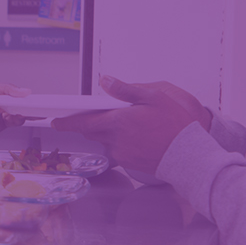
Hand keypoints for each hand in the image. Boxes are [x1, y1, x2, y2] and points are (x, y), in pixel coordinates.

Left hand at [0, 81, 33, 137]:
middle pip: (23, 110)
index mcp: (5, 97)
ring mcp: (1, 119)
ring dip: (19, 115)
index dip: (31, 100)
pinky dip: (5, 118)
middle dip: (31, 110)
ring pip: (16, 119)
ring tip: (20, 111)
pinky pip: (4, 123)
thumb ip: (6, 89)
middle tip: (37, 108)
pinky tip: (3, 113)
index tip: (40, 100)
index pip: (22, 99)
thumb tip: (25, 91)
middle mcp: (5, 109)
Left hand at [52, 76, 211, 172]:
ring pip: (106, 141)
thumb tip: (106, 80)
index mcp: (118, 122)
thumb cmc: (175, 124)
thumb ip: (125, 89)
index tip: (56, 121)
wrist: (189, 155)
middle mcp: (115, 140)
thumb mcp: (153, 97)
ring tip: (128, 123)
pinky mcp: (130, 164)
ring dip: (109, 132)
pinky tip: (137, 136)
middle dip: (92, 123)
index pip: (84, 123)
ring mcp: (122, 154)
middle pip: (93, 132)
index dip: (67, 122)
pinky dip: (121, 142)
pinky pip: (117, 150)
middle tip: (98, 114)